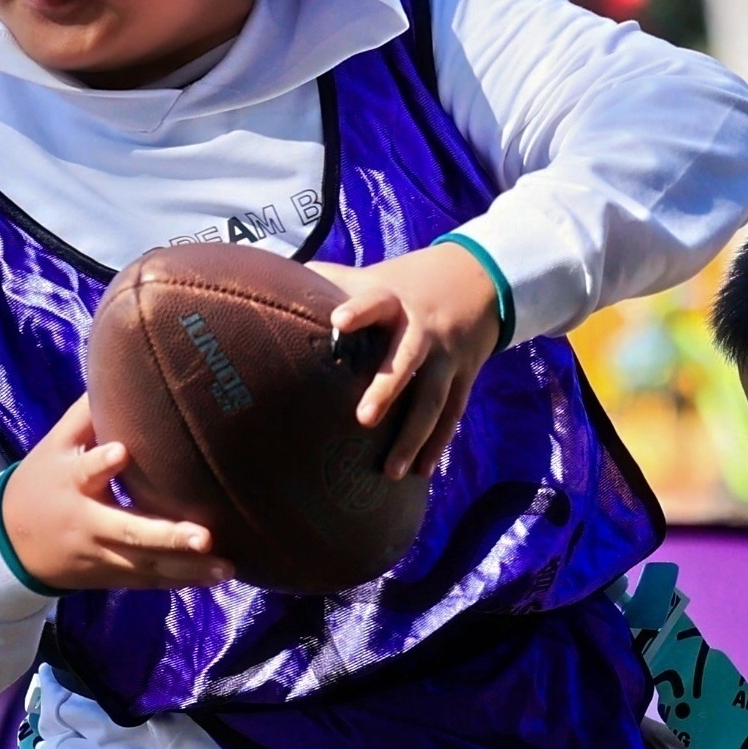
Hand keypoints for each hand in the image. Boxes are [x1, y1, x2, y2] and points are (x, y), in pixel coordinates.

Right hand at [0, 392, 232, 593]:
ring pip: (145, 565)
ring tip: (227, 567)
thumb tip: (124, 365)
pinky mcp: (111, 577)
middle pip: (127, 532)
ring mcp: (101, 555)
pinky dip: (182, 581)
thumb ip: (88, 413)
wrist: (10, 544)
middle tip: (204, 536)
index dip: (100, 463)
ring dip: (187, 568)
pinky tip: (217, 577)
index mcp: (70, 482)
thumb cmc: (43, 481)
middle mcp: (88, 523)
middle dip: (166, 536)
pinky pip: (149, 581)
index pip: (84, 471)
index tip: (120, 452)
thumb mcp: (55, 445)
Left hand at [312, 243, 501, 479]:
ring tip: (390, 471)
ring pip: (433, 400)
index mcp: (395, 302)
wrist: (478, 279)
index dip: (359, 310)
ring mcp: (447, 357)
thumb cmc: (405, 284)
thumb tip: (269, 276)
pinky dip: (438, 444)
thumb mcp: (374, 276)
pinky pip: (451, 415)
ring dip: (414, 437)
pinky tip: (421, 471)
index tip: (337, 320)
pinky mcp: (463, 378)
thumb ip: (329, 280)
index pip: (375, 303)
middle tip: (363, 419)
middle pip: (408, 360)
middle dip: (388, 389)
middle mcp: (424, 330)